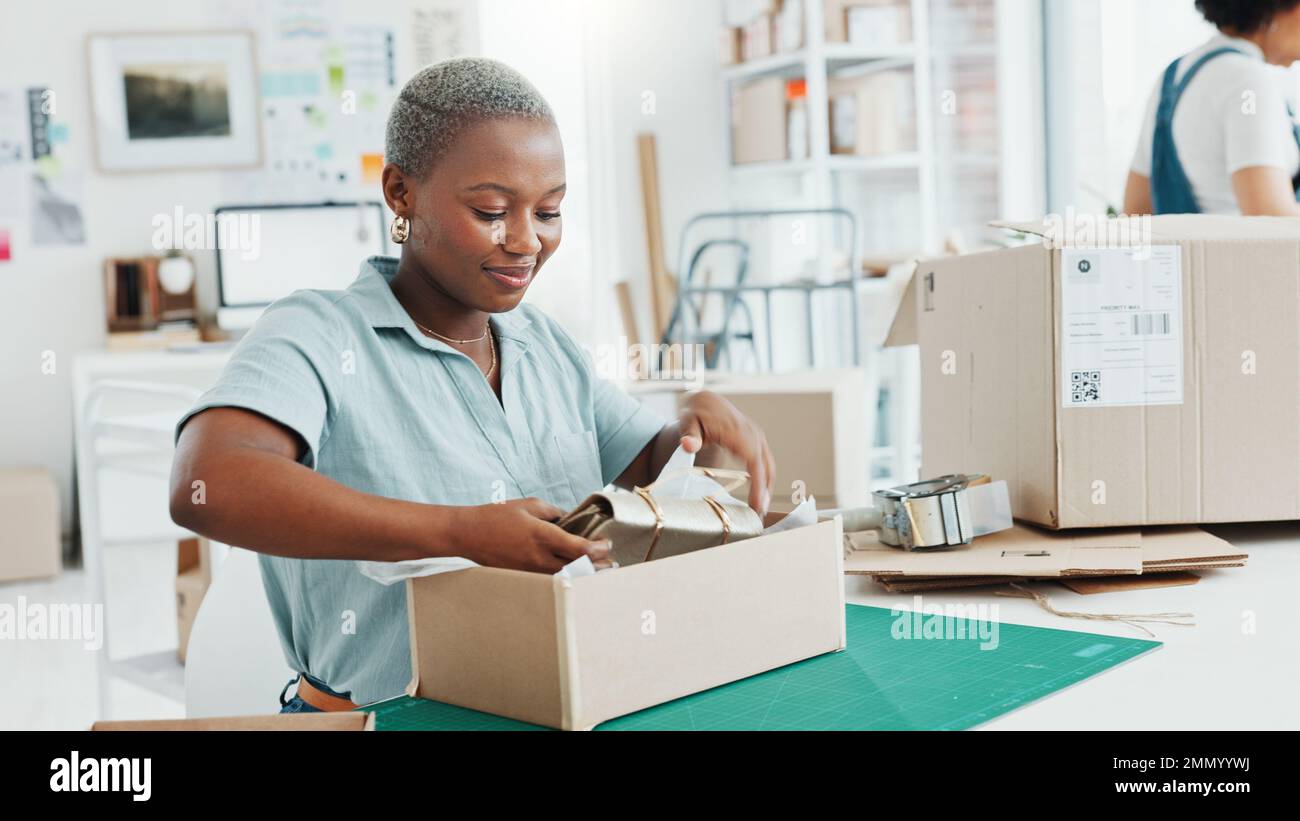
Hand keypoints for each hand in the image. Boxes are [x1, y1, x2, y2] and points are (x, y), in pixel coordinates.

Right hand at [452, 497, 612, 573]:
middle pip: (578, 568)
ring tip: (599, 571)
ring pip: (566, 578)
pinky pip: (550, 580)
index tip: (607, 544)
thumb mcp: (529, 505)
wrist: (468, 534)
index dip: (598, 549)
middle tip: (612, 562)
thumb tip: (570, 520)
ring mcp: (530, 571)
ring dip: (584, 575)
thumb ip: (554, 512)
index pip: (580, 549)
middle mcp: (539, 557)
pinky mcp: (523, 578)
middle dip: (598, 566)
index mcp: (542, 536)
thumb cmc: (497, 515)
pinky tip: (574, 575)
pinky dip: (566, 578)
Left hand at [678, 391, 775, 515]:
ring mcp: (756, 436)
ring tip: (760, 509)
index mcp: (738, 431)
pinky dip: (765, 478)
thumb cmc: (696, 412)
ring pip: (769, 466)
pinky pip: (765, 461)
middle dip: (766, 491)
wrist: (705, 400)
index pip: (753, 461)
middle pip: (766, 467)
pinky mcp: (756, 439)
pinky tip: (760, 493)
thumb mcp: (688, 421)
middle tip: (759, 515)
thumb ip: (689, 434)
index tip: (757, 504)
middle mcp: (752, 434)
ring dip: (768, 487)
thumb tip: (687, 445)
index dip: (758, 484)